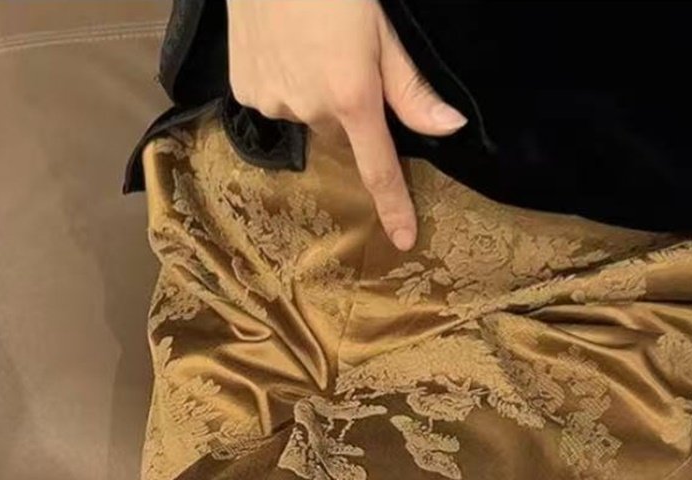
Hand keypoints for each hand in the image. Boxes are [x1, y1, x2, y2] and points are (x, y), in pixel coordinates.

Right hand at [224, 0, 466, 249]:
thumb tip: (448, 127)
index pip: (378, 167)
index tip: (405, 240)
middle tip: (343, 55)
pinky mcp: (243, 89)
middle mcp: (310, 110)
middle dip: (346, 107)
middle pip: (339, 131)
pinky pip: (272, 99)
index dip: (394, 206)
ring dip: (311, 90)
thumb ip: (409, 86)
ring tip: (306, 40)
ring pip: (304, 114)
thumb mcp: (381, 27)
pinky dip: (280, 79)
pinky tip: (279, 42)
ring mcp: (272, 102)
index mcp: (352, 96)